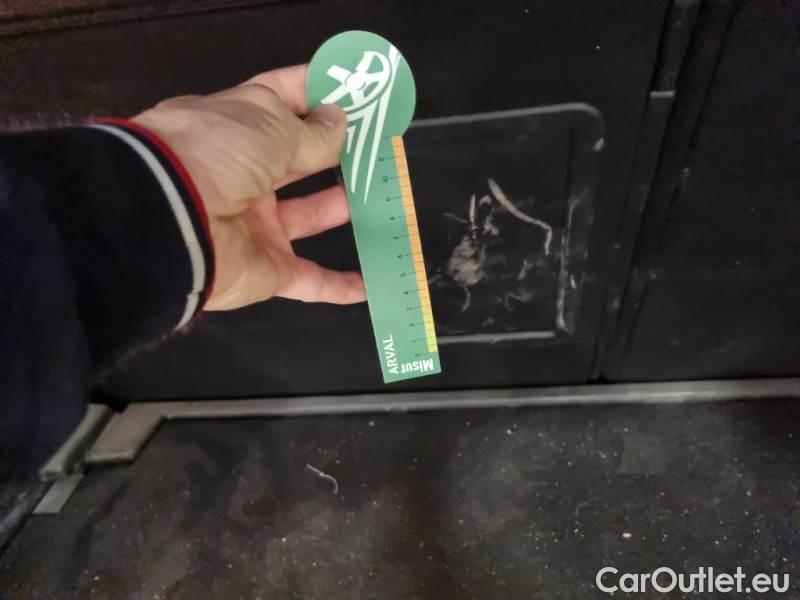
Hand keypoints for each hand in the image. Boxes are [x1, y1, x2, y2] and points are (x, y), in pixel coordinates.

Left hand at [132, 64, 365, 310]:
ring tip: (386, 195)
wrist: (165, 220)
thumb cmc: (216, 152)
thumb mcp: (270, 124)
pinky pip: (310, 280)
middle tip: (381, 145)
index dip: (318, 91)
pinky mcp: (266, 269)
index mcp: (237, 126)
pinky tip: (370, 284)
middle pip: (299, 160)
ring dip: (343, 207)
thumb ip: (313, 131)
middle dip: (338, 151)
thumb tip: (339, 122)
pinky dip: (338, 287)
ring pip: (308, 215)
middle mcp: (243, 172)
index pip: (282, 98)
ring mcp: (255, 224)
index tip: (358, 89)